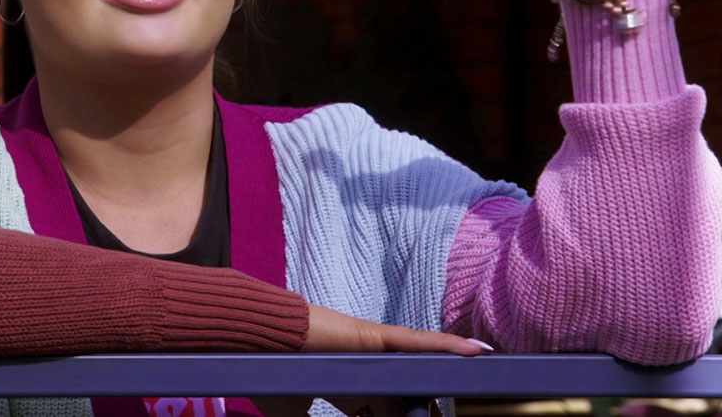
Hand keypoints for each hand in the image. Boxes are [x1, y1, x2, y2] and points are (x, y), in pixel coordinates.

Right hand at [250, 306, 487, 415]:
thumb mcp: (293, 413)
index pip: (387, 412)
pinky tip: (478, 350)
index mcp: (353, 389)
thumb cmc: (274, 373)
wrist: (261, 344)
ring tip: (485, 375)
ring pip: (423, 367)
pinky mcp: (377, 336)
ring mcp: (377, 352)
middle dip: (427, 413)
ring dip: (452, 375)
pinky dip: (449, 345)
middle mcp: (370, 370)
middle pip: (411, 397)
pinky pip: (420, 342)